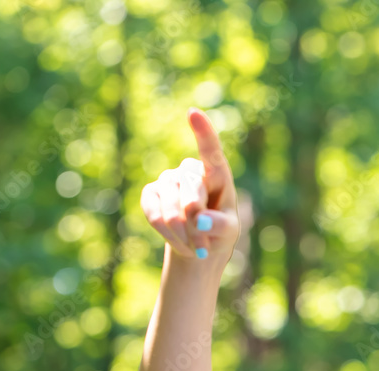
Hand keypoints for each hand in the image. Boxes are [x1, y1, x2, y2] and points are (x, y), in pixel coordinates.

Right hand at [140, 107, 240, 263]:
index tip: (193, 113)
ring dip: (183, 236)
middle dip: (197, 228)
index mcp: (215, 173)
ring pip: (171, 211)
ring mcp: (168, 179)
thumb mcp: (228, 232)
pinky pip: (153, 215)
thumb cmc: (218, 231)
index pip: (210, 151)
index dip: (203, 133)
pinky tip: (180, 243)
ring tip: (196, 248)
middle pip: (191, 199)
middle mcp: (190, 170)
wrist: (197, 242)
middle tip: (205, 247)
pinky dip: (167, 234)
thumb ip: (220, 225)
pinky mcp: (150, 193)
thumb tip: (200, 220)